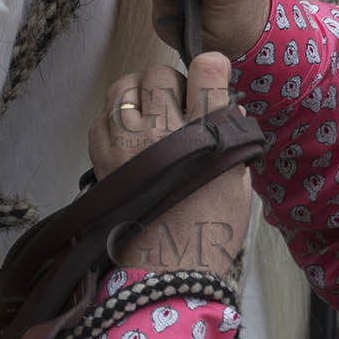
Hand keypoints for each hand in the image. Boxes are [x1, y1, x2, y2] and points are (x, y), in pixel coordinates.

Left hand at [86, 52, 251, 275]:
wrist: (165, 270)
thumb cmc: (209, 230)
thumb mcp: (238, 182)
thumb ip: (234, 139)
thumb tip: (230, 104)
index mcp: (204, 138)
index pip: (207, 76)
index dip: (211, 68)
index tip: (210, 71)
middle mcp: (161, 134)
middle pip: (161, 76)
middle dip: (172, 83)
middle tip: (179, 104)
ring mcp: (125, 144)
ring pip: (124, 87)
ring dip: (138, 92)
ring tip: (149, 112)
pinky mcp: (101, 158)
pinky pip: (101, 117)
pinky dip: (113, 118)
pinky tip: (128, 134)